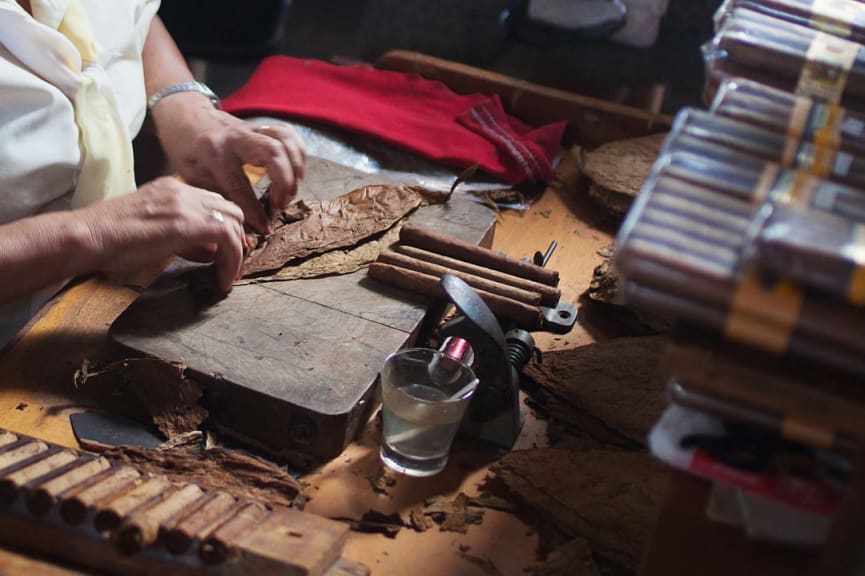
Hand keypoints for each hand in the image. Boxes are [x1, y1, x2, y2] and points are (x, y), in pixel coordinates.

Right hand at [79, 177, 245, 291]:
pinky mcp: (188, 222)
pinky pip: (227, 238)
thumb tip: (209, 250)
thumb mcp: (154, 232)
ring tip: (229, 276)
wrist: (89, 236)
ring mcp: (186, 203)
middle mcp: (182, 190)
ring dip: (236, 252)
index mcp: (170, 188)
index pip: (212, 202)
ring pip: (233, 222)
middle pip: (229, 208)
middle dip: (237, 237)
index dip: (223, 227)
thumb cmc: (110, 240)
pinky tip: (223, 280)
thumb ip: (183, 236)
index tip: (224, 251)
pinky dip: (231, 260)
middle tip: (233, 263)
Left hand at [151, 93, 305, 232]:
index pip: (240, 185)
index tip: (265, 227)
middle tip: (281, 202)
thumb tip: (237, 231)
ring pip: (284, 139)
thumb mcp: (193, 179)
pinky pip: (288, 133)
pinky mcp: (261, 126)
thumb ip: (217, 200)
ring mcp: (250, 128)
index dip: (255, 210)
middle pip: (273, 153)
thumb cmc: (186, 152)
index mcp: (213, 153)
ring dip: (295, 165)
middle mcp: (235, 137)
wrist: (184, 117)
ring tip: (292, 188)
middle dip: (284, 181)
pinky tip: (297, 170)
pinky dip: (298, 152)